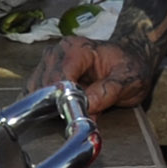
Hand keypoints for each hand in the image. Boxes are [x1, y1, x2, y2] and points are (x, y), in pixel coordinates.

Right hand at [31, 35, 159, 115]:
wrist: (130, 57)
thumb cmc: (130, 65)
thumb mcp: (129, 79)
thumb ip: (108, 92)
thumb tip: (87, 108)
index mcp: (76, 49)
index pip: (58, 79)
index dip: (64, 99)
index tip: (76, 115)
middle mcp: (56, 53)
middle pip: (43, 87)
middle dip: (58, 106)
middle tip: (78, 118)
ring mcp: (48, 64)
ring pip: (36, 93)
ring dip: (51, 107)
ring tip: (75, 112)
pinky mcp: (45, 75)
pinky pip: (36, 95)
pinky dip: (46, 106)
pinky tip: (64, 109)